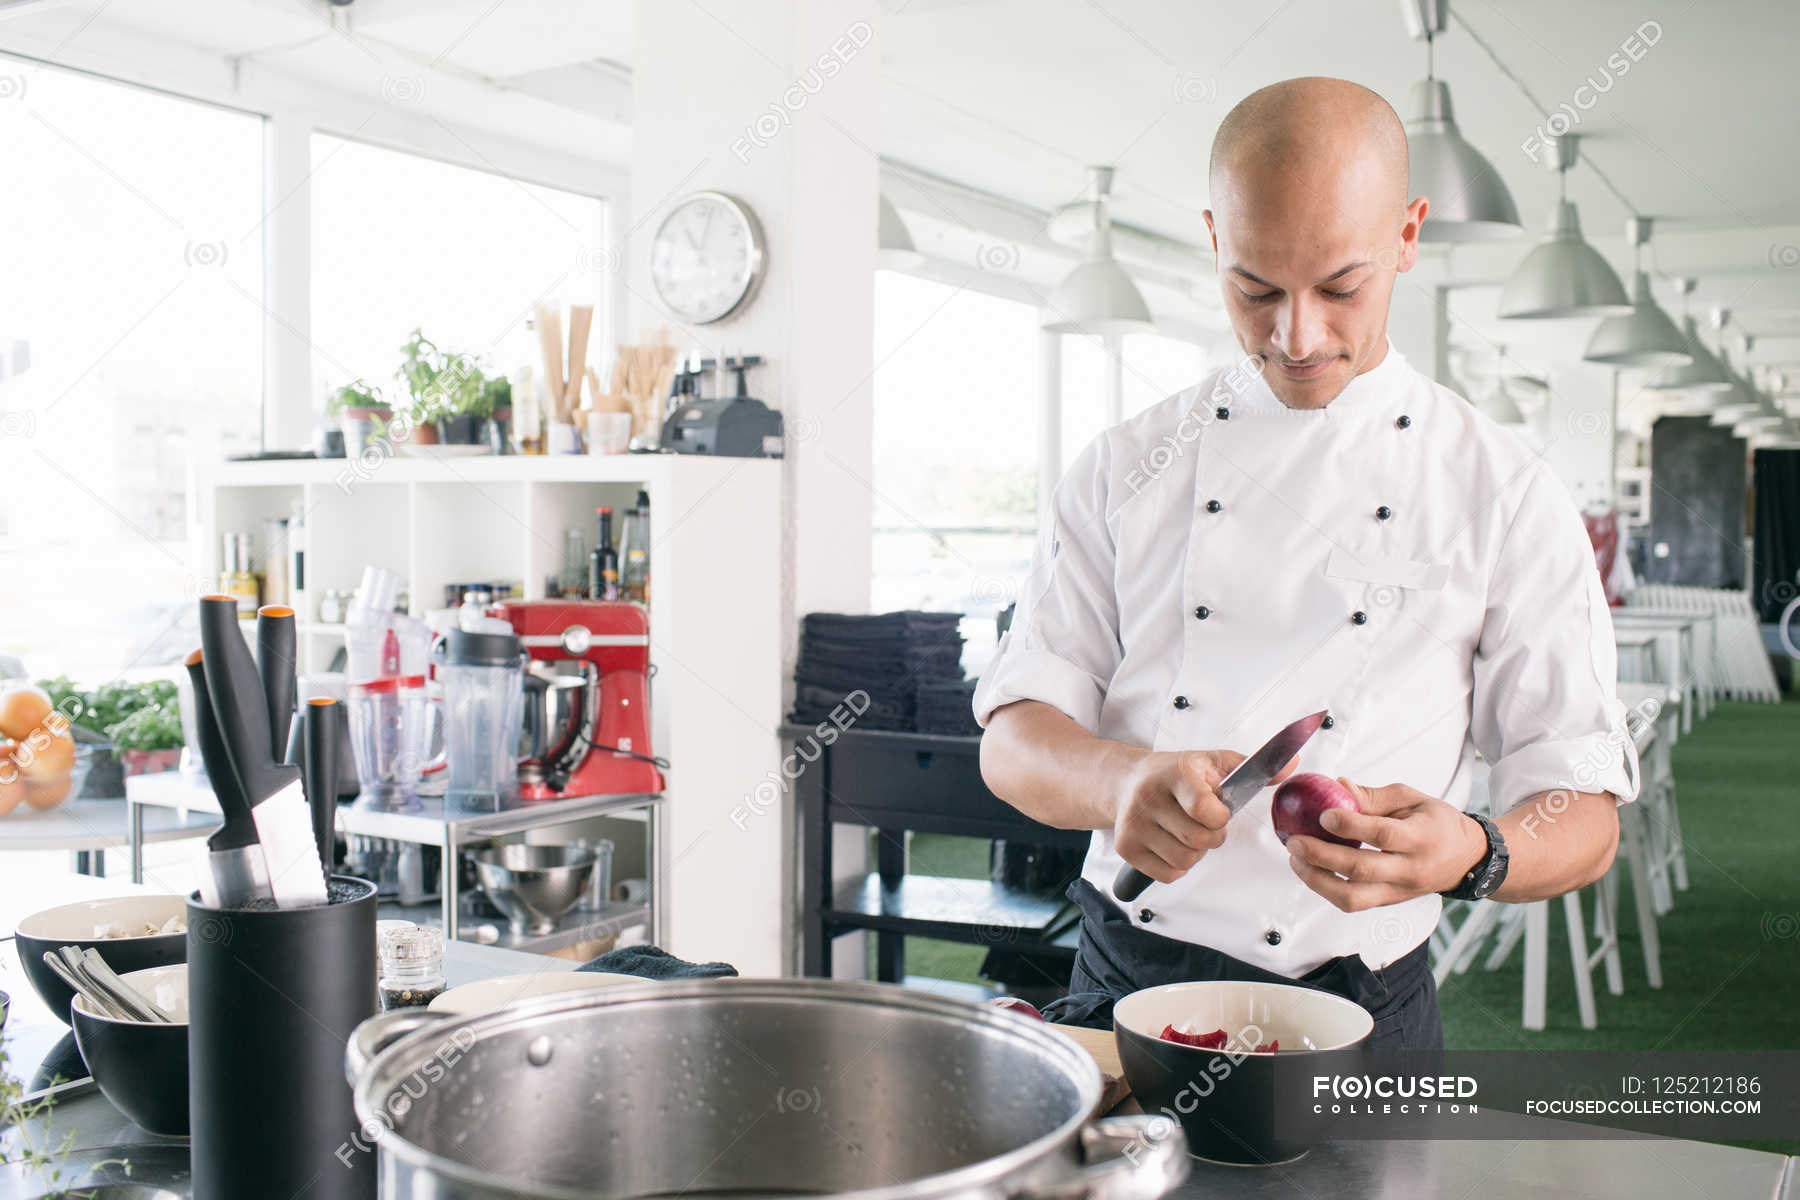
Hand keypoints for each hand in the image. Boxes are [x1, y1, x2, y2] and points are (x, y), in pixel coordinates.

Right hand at [1112, 748, 1294, 883]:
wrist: (1126, 781)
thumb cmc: (1177, 773)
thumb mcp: (1214, 762)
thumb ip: (1254, 768)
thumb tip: (1292, 765)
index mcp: (1175, 773)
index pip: (1204, 810)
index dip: (1219, 817)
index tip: (1217, 809)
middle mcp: (1148, 798)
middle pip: (1198, 840)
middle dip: (1211, 836)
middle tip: (1204, 822)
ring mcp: (1133, 825)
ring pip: (1184, 860)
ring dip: (1195, 852)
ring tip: (1186, 831)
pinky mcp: (1126, 848)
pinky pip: (1168, 874)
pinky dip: (1177, 865)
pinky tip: (1171, 843)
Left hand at [1285, 780, 1487, 910]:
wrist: (1467, 859)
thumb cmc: (1437, 823)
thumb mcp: (1413, 798)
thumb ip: (1374, 796)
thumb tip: (1338, 786)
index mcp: (1421, 837)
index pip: (1383, 834)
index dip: (1351, 825)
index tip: (1323, 814)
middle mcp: (1410, 869)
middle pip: (1361, 870)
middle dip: (1322, 857)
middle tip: (1294, 841)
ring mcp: (1399, 891)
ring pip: (1353, 898)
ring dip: (1317, 881)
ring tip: (1296, 859)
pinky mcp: (1389, 902)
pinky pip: (1354, 903)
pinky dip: (1327, 889)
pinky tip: (1311, 870)